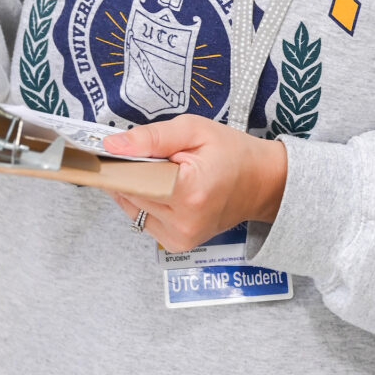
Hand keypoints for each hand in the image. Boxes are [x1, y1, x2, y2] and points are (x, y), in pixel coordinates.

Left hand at [104, 116, 287, 252]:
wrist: (262, 183)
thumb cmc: (233, 152)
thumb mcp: (194, 129)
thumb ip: (152, 137)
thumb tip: (113, 145)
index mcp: (189, 192)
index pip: (133, 181)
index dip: (118, 164)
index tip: (111, 152)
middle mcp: (184, 221)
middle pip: (130, 194)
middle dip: (129, 172)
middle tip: (144, 154)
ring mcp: (181, 237)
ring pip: (133, 208)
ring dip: (137, 187)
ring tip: (160, 170)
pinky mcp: (178, 244)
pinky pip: (144, 220)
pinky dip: (146, 202)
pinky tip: (163, 188)